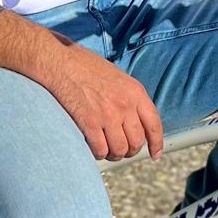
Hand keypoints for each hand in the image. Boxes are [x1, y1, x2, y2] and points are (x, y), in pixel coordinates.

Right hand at [47, 41, 163, 161]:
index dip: (156, 143)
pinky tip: (93, 146)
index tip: (155, 154)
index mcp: (135, 91)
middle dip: (130, 150)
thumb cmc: (86, 66)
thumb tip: (135, 121)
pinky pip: (100, 150)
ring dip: (113, 154)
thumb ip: (129, 97)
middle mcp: (125, 104)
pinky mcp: (90, 123)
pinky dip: (98, 153)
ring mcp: (108, 115)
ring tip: (106, 148)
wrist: (62, 63)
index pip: (154, 124)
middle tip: (121, 149)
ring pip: (119, 150)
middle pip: (136, 142)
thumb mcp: (117, 77)